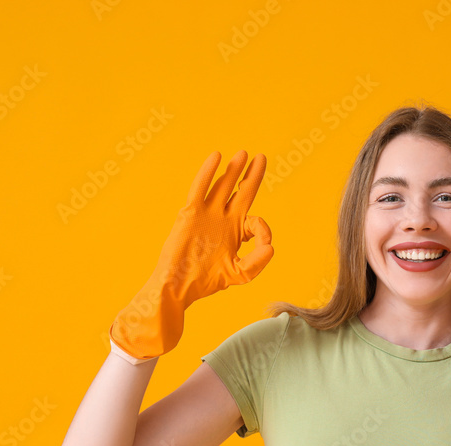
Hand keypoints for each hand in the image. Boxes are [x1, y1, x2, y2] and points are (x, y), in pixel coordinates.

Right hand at [109, 150, 273, 359]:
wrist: (179, 285)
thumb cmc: (206, 282)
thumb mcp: (240, 273)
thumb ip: (258, 261)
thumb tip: (271, 246)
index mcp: (236, 234)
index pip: (256, 220)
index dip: (263, 227)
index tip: (262, 239)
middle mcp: (223, 220)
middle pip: (241, 192)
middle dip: (251, 175)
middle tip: (261, 158)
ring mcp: (207, 214)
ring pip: (222, 185)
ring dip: (233, 170)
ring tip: (243, 154)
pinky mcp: (191, 212)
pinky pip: (201, 187)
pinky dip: (208, 171)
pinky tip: (217, 156)